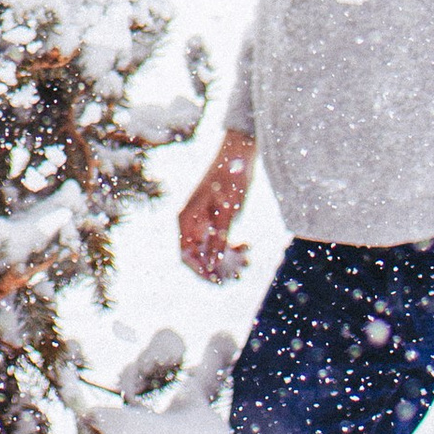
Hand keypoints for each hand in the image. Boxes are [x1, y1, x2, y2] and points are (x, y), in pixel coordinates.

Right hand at [177, 129, 257, 285]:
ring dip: (228, 259)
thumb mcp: (227, 212)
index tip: (219, 280)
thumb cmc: (231, 179)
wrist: (239, 153)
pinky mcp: (214, 218)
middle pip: (199, 255)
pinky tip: (247, 246)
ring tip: (247, 261)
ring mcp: (202, 220)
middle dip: (219, 266)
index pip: (186, 255)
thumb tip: (211, 265)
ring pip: (211, 250)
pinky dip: (231, 247)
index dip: (201, 271)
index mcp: (187, 219)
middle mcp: (191, 222)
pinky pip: (219, 240)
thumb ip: (218, 239)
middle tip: (240, 272)